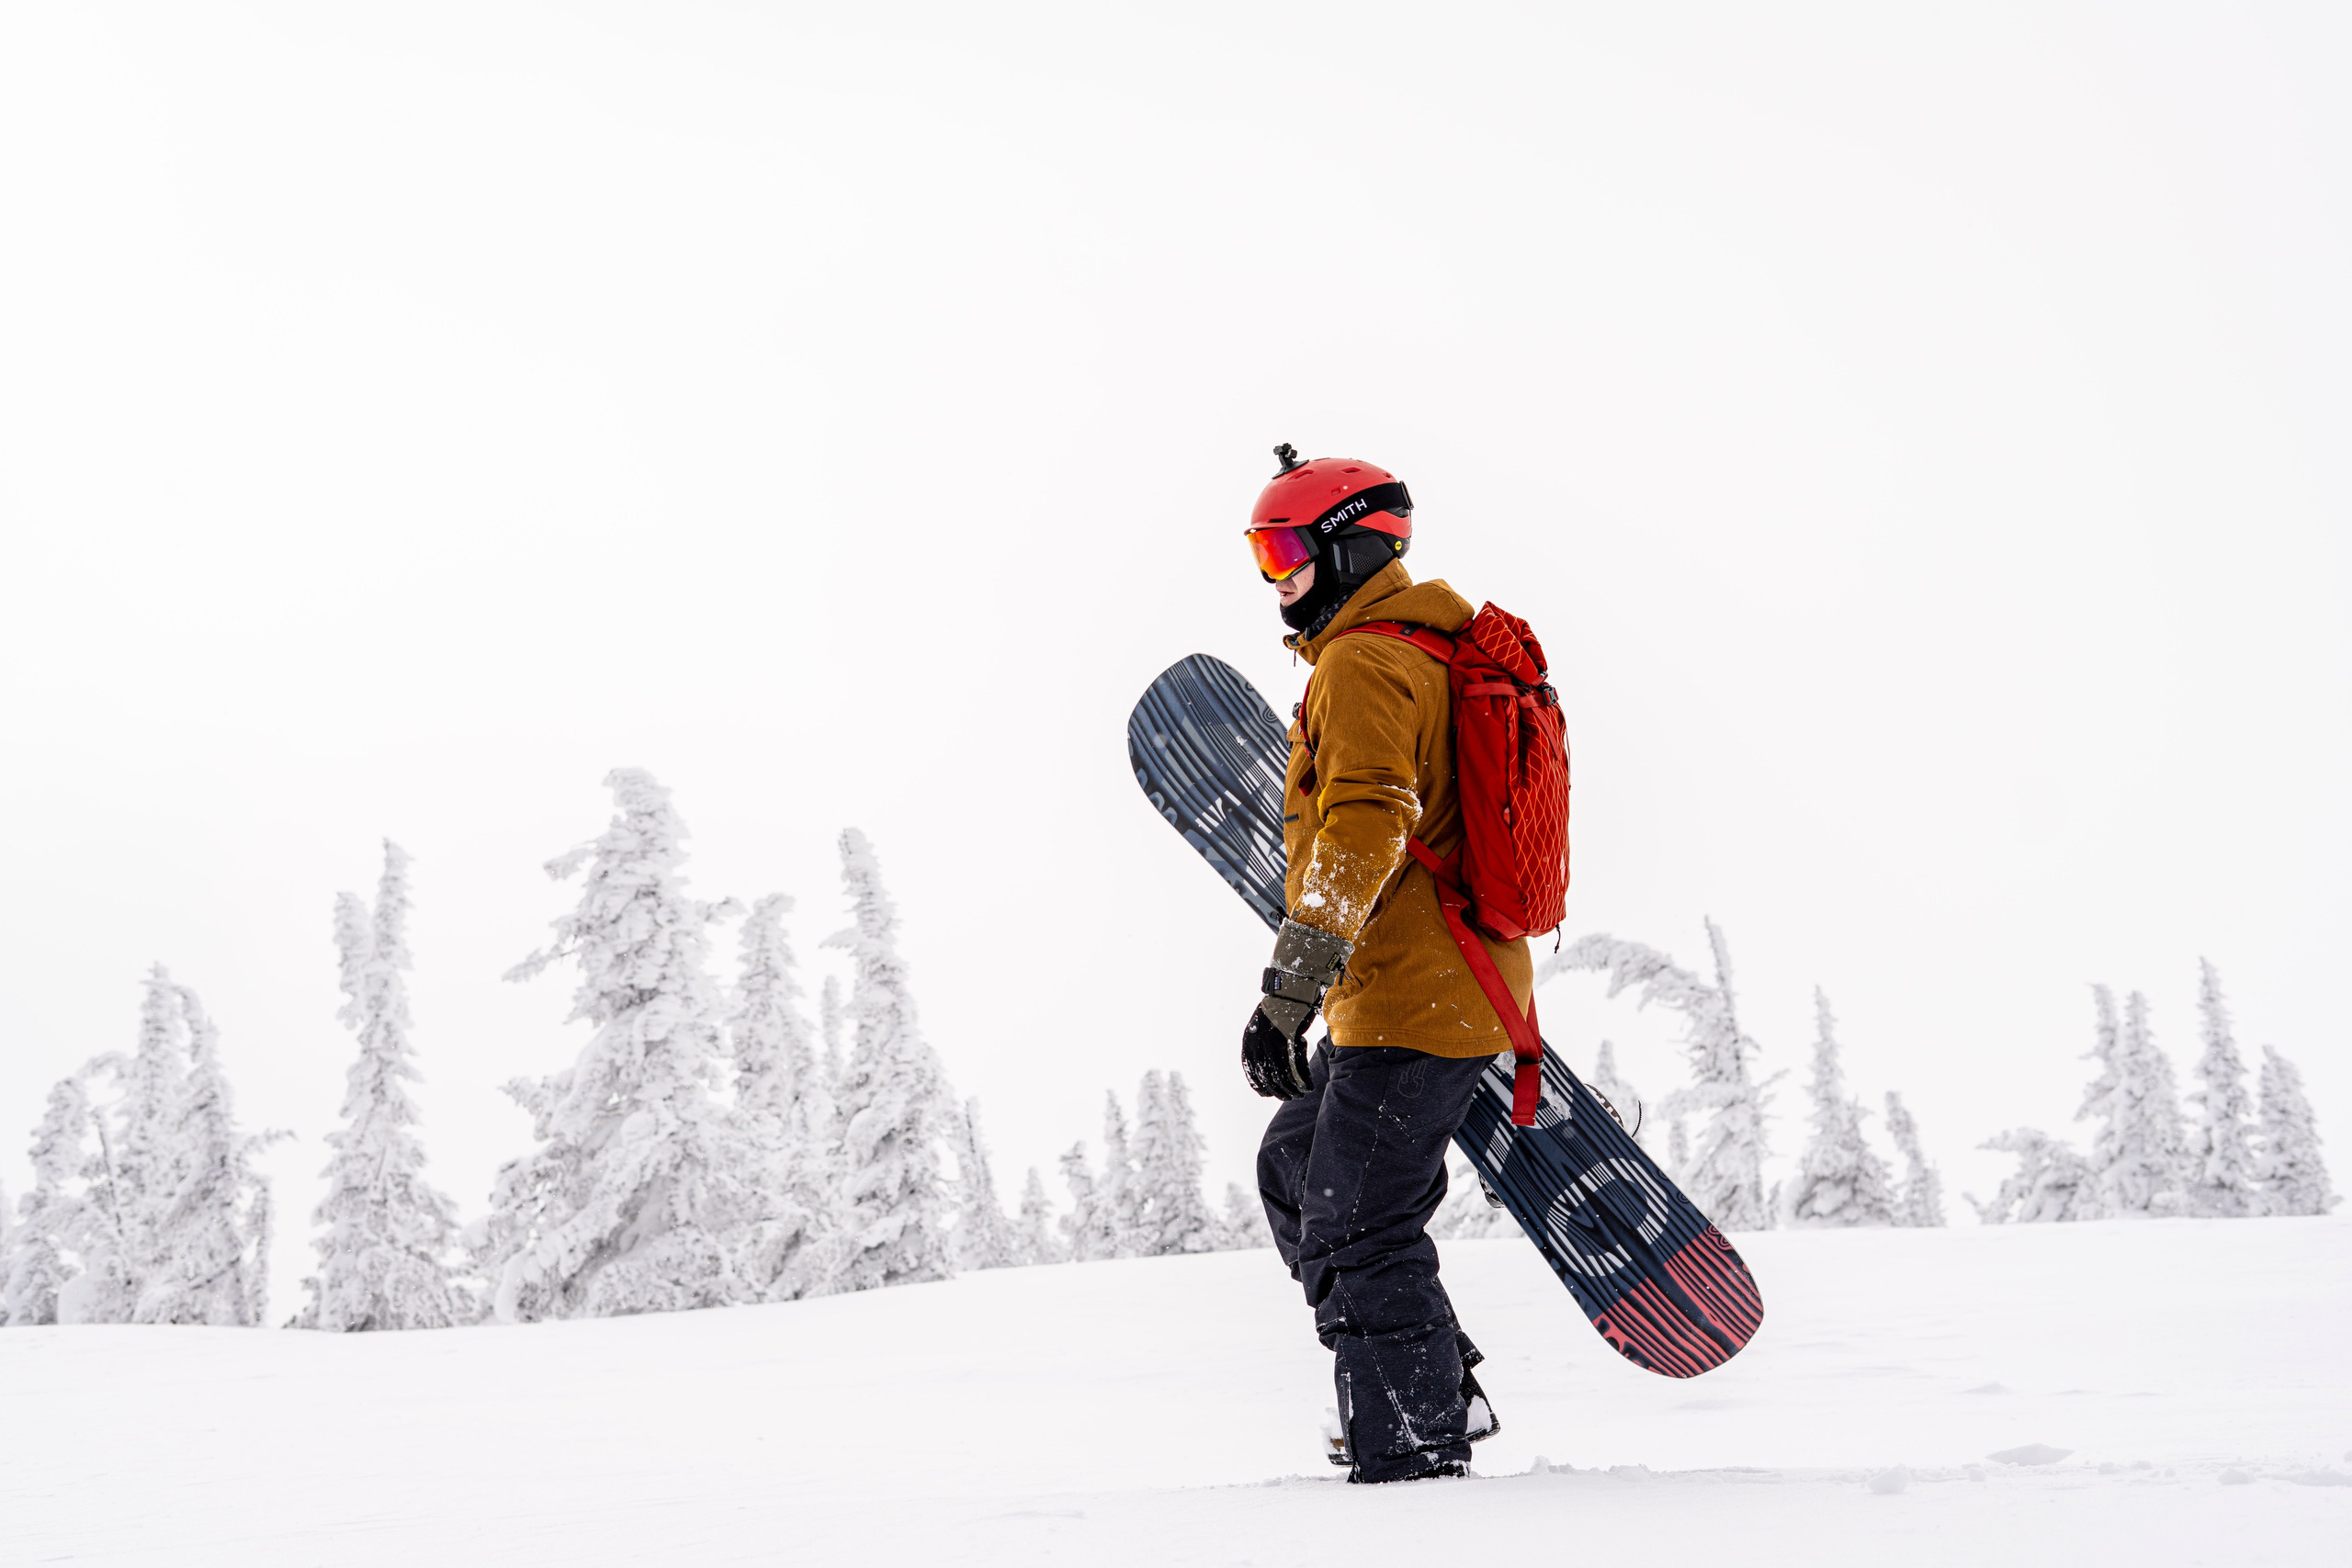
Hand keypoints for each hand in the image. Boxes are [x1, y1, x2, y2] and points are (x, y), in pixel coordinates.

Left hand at [1240, 918, 1353, 1099]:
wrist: (1293, 985)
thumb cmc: (1283, 1005)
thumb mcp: (1267, 1025)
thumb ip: (1264, 1043)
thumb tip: (1268, 1065)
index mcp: (1249, 1038)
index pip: (1251, 1070)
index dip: (1259, 1085)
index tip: (1268, 1095)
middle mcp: (1258, 1040)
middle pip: (1268, 1075)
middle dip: (1279, 1090)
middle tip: (1289, 1098)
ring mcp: (1274, 1038)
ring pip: (1282, 1073)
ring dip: (1292, 1087)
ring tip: (1300, 1094)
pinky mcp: (1290, 1037)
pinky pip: (1296, 1064)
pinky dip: (1303, 1078)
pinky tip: (1308, 1086)